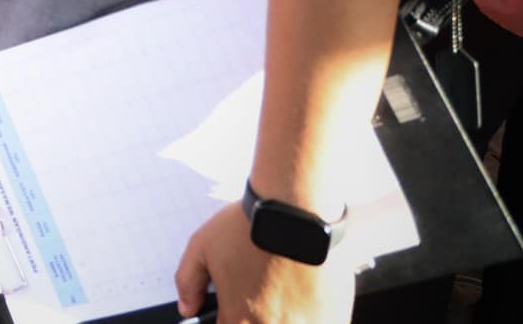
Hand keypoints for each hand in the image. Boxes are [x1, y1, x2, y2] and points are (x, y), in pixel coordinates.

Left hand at [175, 202, 353, 322]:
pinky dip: (309, 315)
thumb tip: (187, 307)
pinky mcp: (335, 317)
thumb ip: (188, 282)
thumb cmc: (250, 227)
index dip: (229, 319)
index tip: (232, 310)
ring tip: (282, 292)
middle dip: (254, 317)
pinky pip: (319, 323)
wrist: (295, 209)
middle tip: (260, 296)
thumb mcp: (201, 247)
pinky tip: (303, 295)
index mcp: (240, 319)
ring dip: (284, 316)